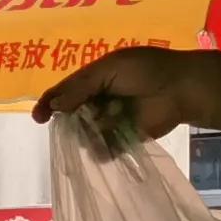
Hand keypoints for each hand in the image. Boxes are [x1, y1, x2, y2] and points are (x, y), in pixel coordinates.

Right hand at [35, 43, 206, 138]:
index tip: (39, 117)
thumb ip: (80, 86)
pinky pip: (104, 149)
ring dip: (89, 134)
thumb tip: (55, 105)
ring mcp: (111, 121)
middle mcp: (99, 101)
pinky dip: (102, 151)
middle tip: (82, 119)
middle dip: (71, 121)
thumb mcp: (108, 69)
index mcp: (93, 80)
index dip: (48, 103)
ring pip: (85, 135)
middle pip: (71, 116)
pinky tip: (105, 148)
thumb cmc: (146, 71)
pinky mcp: (124, 138)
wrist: (181, 88)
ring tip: (107, 125)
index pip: (63, 92)